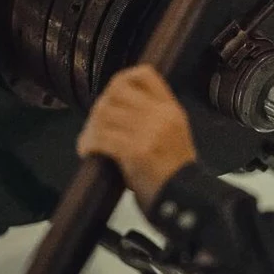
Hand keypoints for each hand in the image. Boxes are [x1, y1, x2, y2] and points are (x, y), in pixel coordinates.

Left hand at [77, 64, 196, 210]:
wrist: (185, 199)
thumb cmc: (176, 175)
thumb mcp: (173, 135)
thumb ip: (152, 118)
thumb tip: (117, 109)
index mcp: (171, 109)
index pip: (144, 75)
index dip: (122, 79)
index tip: (111, 94)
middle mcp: (161, 115)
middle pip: (117, 91)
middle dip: (100, 107)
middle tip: (96, 124)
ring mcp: (149, 132)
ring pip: (105, 114)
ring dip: (91, 128)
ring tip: (90, 141)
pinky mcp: (135, 151)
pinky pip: (102, 137)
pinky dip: (89, 143)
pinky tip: (88, 152)